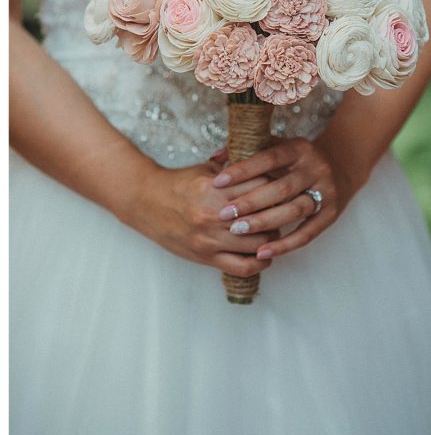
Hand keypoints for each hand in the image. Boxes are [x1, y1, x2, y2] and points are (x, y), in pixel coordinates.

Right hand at [121, 161, 276, 276]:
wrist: (145, 202)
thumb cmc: (180, 183)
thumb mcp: (207, 170)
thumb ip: (237, 172)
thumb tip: (269, 168)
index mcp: (216, 189)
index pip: (262, 188)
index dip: (275, 187)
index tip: (280, 188)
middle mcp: (214, 215)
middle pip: (264, 217)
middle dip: (277, 213)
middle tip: (281, 210)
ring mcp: (210, 239)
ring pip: (258, 243)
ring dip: (271, 237)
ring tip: (272, 230)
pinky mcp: (206, 257)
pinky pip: (243, 267)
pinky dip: (259, 263)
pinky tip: (264, 255)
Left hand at [210, 137, 352, 259]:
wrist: (341, 167)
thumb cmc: (296, 160)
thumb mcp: (278, 147)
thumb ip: (248, 151)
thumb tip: (215, 157)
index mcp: (300, 149)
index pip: (269, 158)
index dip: (243, 170)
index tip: (217, 182)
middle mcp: (316, 168)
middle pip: (282, 188)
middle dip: (251, 202)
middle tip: (224, 214)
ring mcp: (326, 192)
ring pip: (294, 210)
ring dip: (265, 222)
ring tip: (238, 231)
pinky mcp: (331, 213)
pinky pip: (307, 233)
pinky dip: (285, 245)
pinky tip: (262, 252)